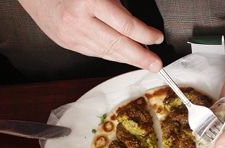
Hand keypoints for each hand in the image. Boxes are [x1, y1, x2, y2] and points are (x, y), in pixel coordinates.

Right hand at [17, 0, 163, 70]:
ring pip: (107, 52)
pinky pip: (95, 52)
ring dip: (127, 58)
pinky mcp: (67, 43)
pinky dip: (111, 55)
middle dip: (140, 57)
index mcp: (89, 2)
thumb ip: (117, 6)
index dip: (145, 34)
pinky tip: (122, 56)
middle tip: (156, 64)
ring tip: (144, 62)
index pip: (126, 25)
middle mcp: (80, 21)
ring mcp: (72, 35)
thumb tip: (137, 26)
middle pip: (118, 45)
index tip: (157, 38)